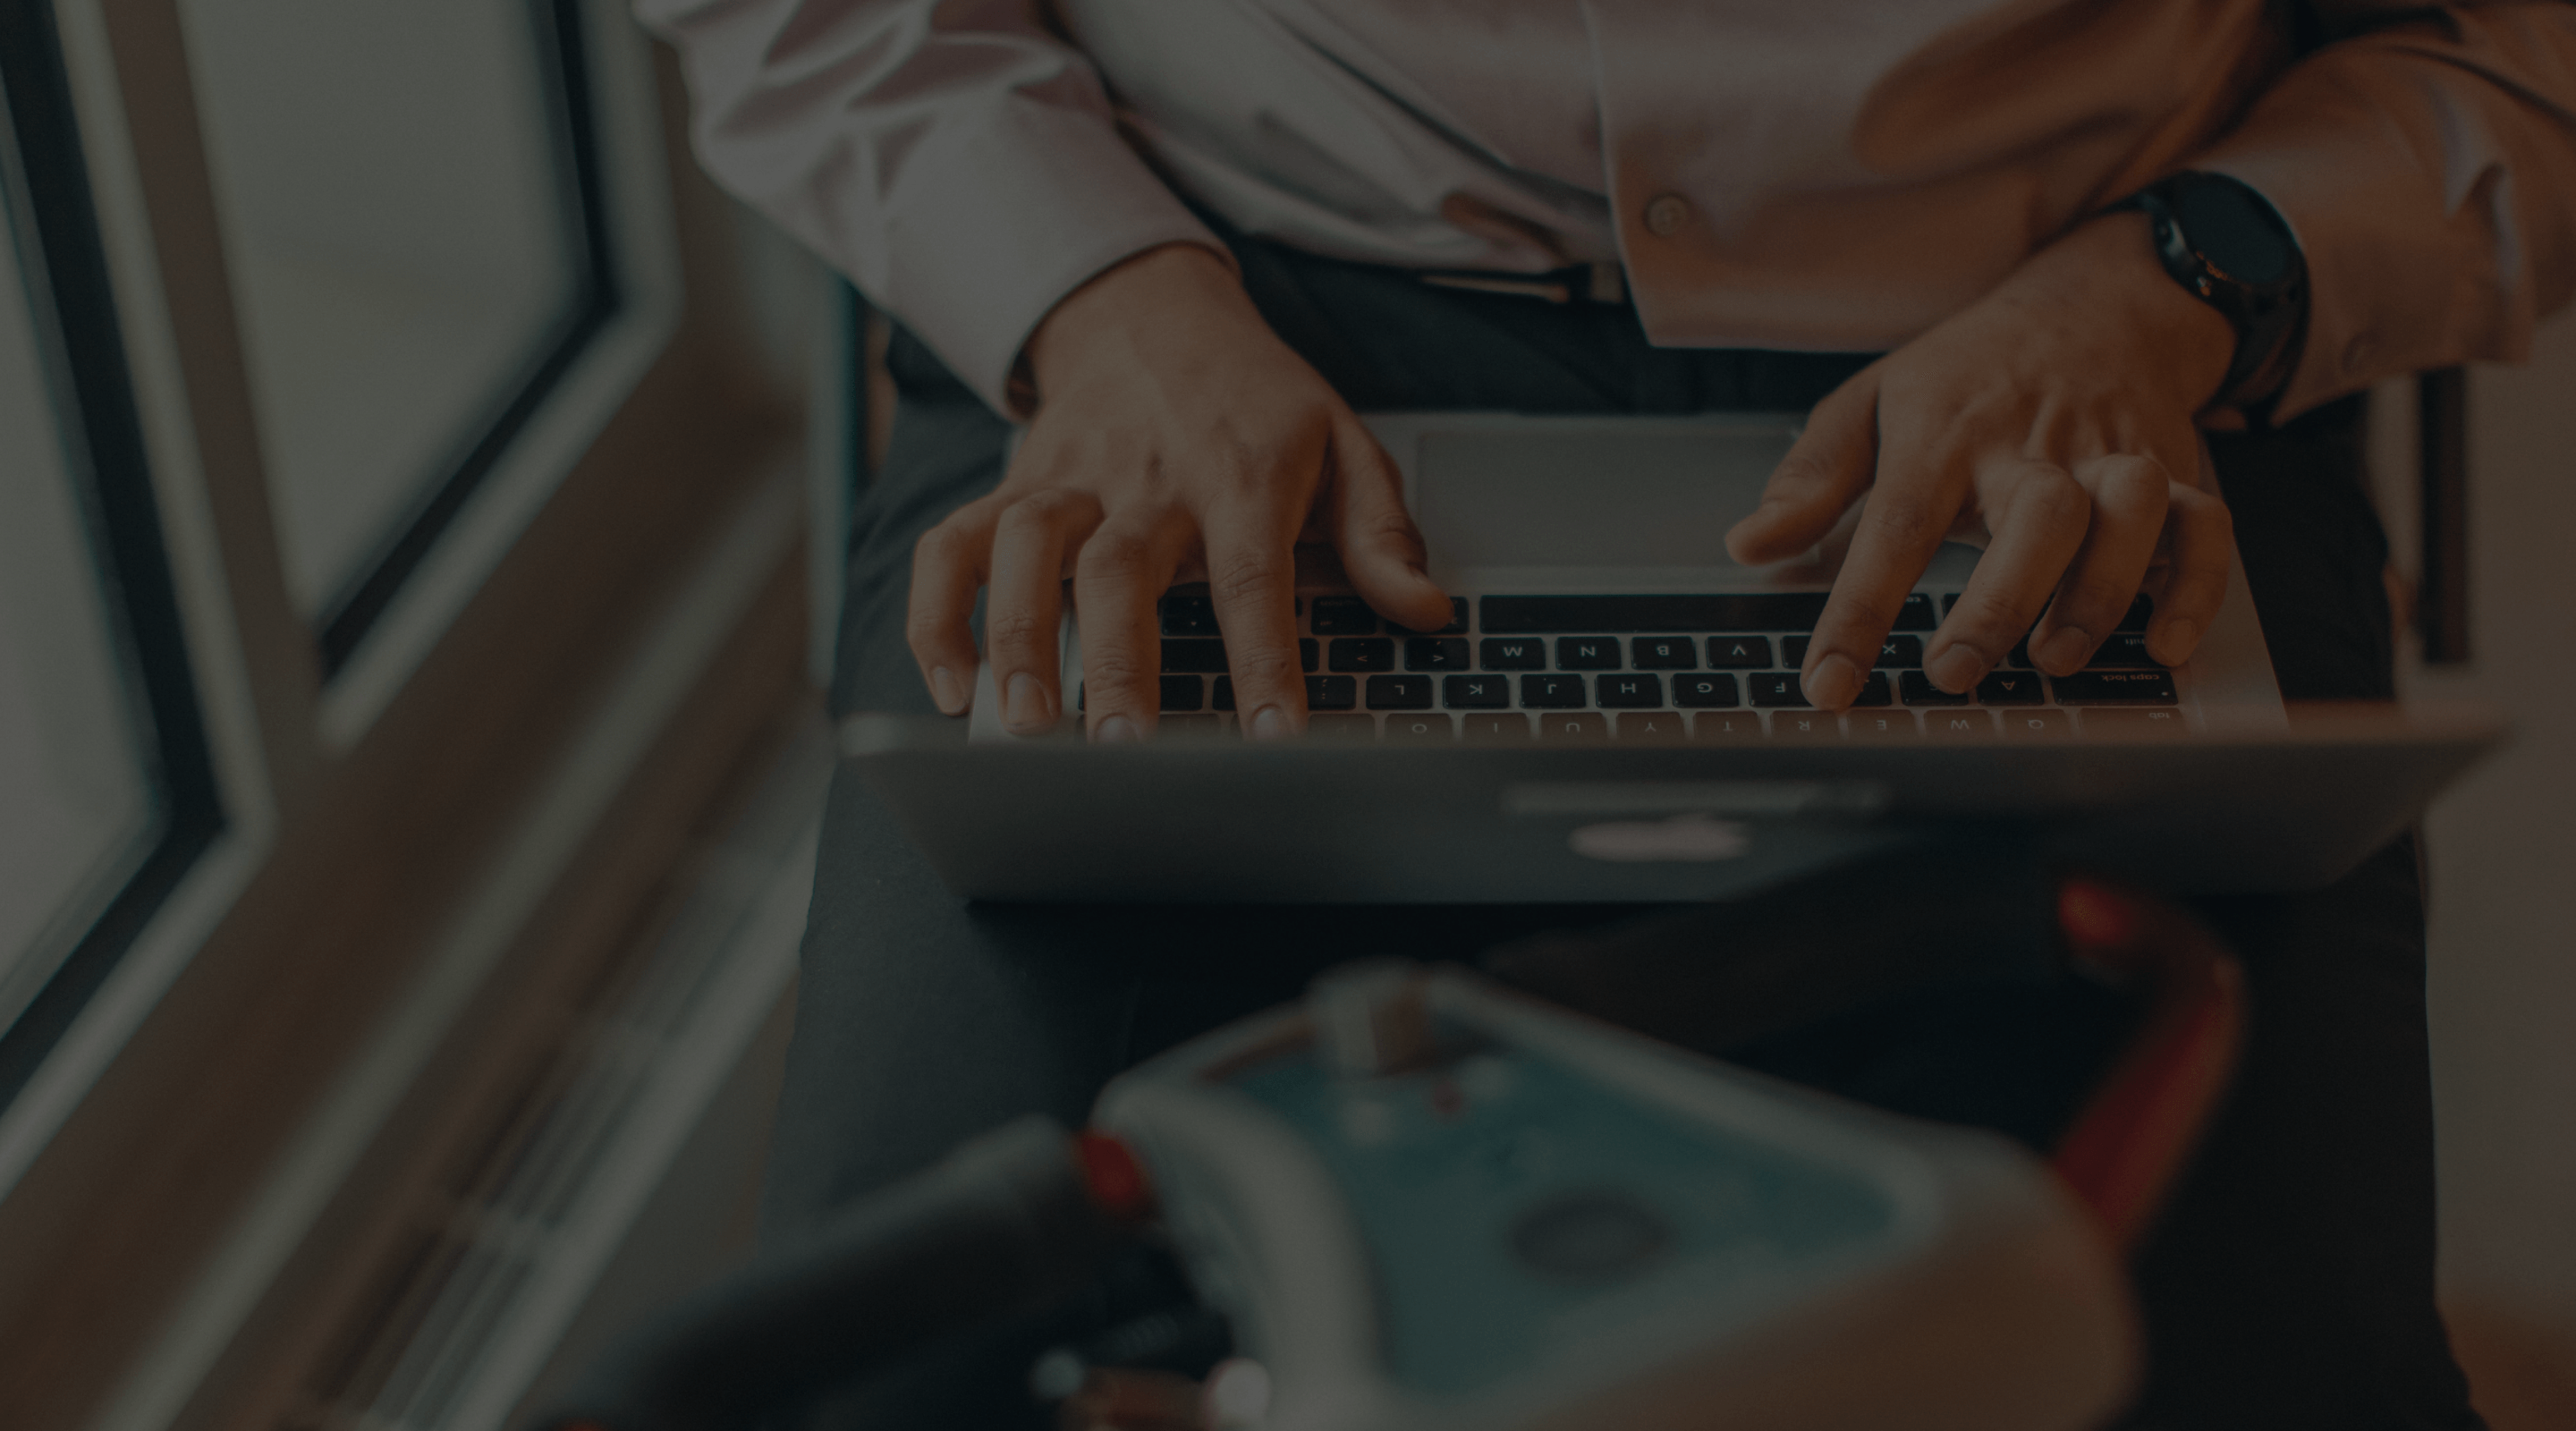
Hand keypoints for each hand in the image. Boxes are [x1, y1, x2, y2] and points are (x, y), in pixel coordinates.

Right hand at [907, 244, 1451, 739]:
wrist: (1151, 311)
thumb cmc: (1254, 400)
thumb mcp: (1343, 443)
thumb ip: (1379, 533)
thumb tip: (1429, 610)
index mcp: (1241, 473)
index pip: (1254, 575)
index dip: (1264, 659)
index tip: (1271, 738)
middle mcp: (1147, 478)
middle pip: (1121, 568)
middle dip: (1116, 661)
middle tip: (1115, 749)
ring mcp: (1070, 481)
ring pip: (1024, 549)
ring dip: (1014, 637)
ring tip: (1019, 725)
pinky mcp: (1013, 487)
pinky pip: (955, 544)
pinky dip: (939, 613)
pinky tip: (949, 685)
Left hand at [1725, 211, 2239, 711]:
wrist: (2098, 298)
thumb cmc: (1969, 371)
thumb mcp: (1870, 402)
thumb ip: (1811, 479)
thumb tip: (1748, 545)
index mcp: (1943, 435)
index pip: (1893, 529)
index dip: (1857, 613)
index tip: (1827, 684)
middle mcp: (2032, 446)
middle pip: (2033, 518)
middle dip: (1998, 603)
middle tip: (1954, 672)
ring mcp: (2110, 457)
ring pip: (2128, 517)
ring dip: (2098, 595)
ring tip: (2055, 659)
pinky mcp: (2175, 471)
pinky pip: (2205, 528)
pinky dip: (2195, 589)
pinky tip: (2167, 646)